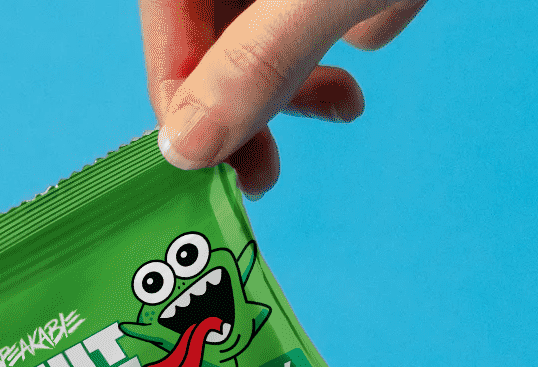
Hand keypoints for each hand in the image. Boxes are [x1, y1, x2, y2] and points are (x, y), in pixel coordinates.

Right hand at [141, 0, 427, 196]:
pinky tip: (370, 44)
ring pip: (265, 23)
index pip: (167, 28)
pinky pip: (317, 4)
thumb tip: (184, 148)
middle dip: (246, 102)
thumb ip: (256, 60)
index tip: (212, 178)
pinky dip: (335, 33)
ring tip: (344, 106)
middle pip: (213, 34)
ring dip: (297, 75)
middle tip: (266, 175)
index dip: (184, 109)